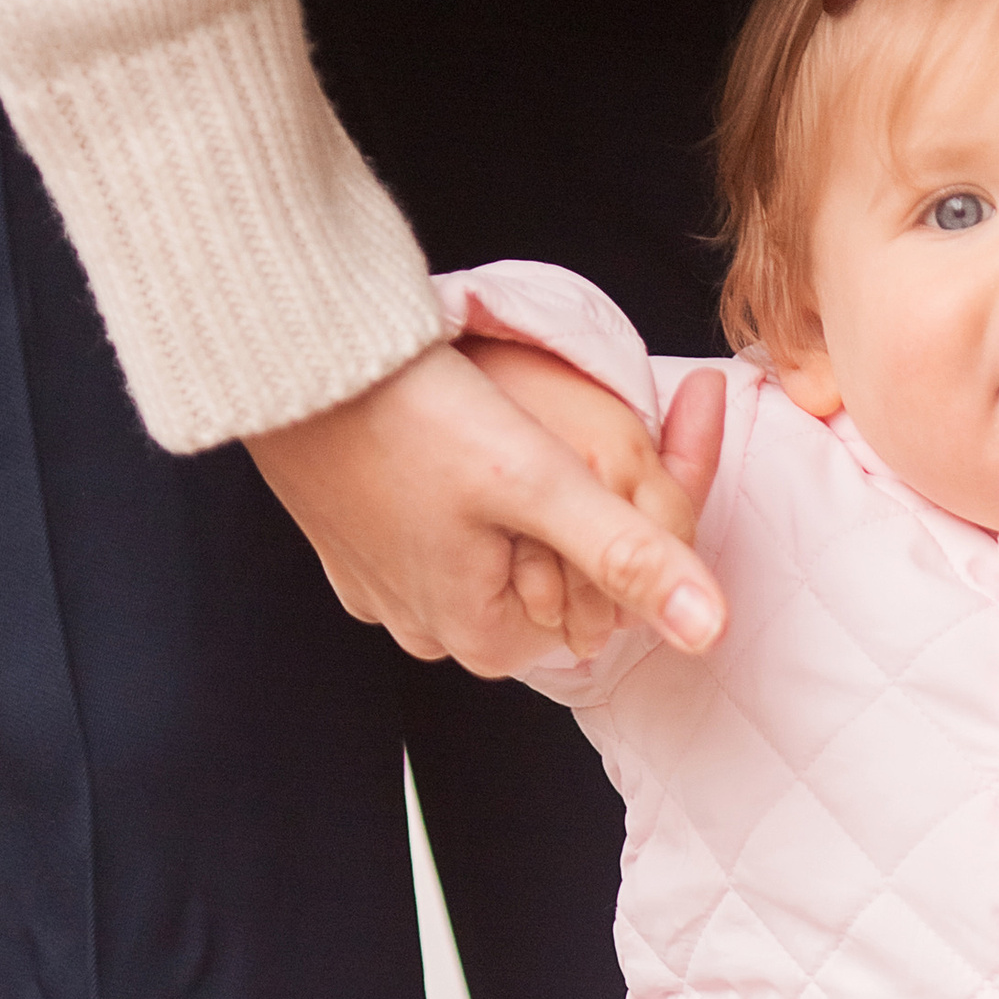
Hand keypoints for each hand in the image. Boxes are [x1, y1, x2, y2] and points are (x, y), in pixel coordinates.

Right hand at [245, 342, 727, 676]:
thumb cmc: (409, 412)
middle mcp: (431, 635)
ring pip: (497, 549)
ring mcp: (384, 594)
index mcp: (485, 642)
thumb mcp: (539, 481)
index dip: (635, 525)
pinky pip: (438, 528)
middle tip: (563, 431)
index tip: (646, 443)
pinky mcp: (351, 547)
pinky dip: (463, 489)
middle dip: (576, 509)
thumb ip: (630, 555)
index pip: (603, 598)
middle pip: (550, 576)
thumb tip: (711, 629)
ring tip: (508, 428)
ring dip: (523, 496)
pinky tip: (458, 438)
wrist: (287, 356)